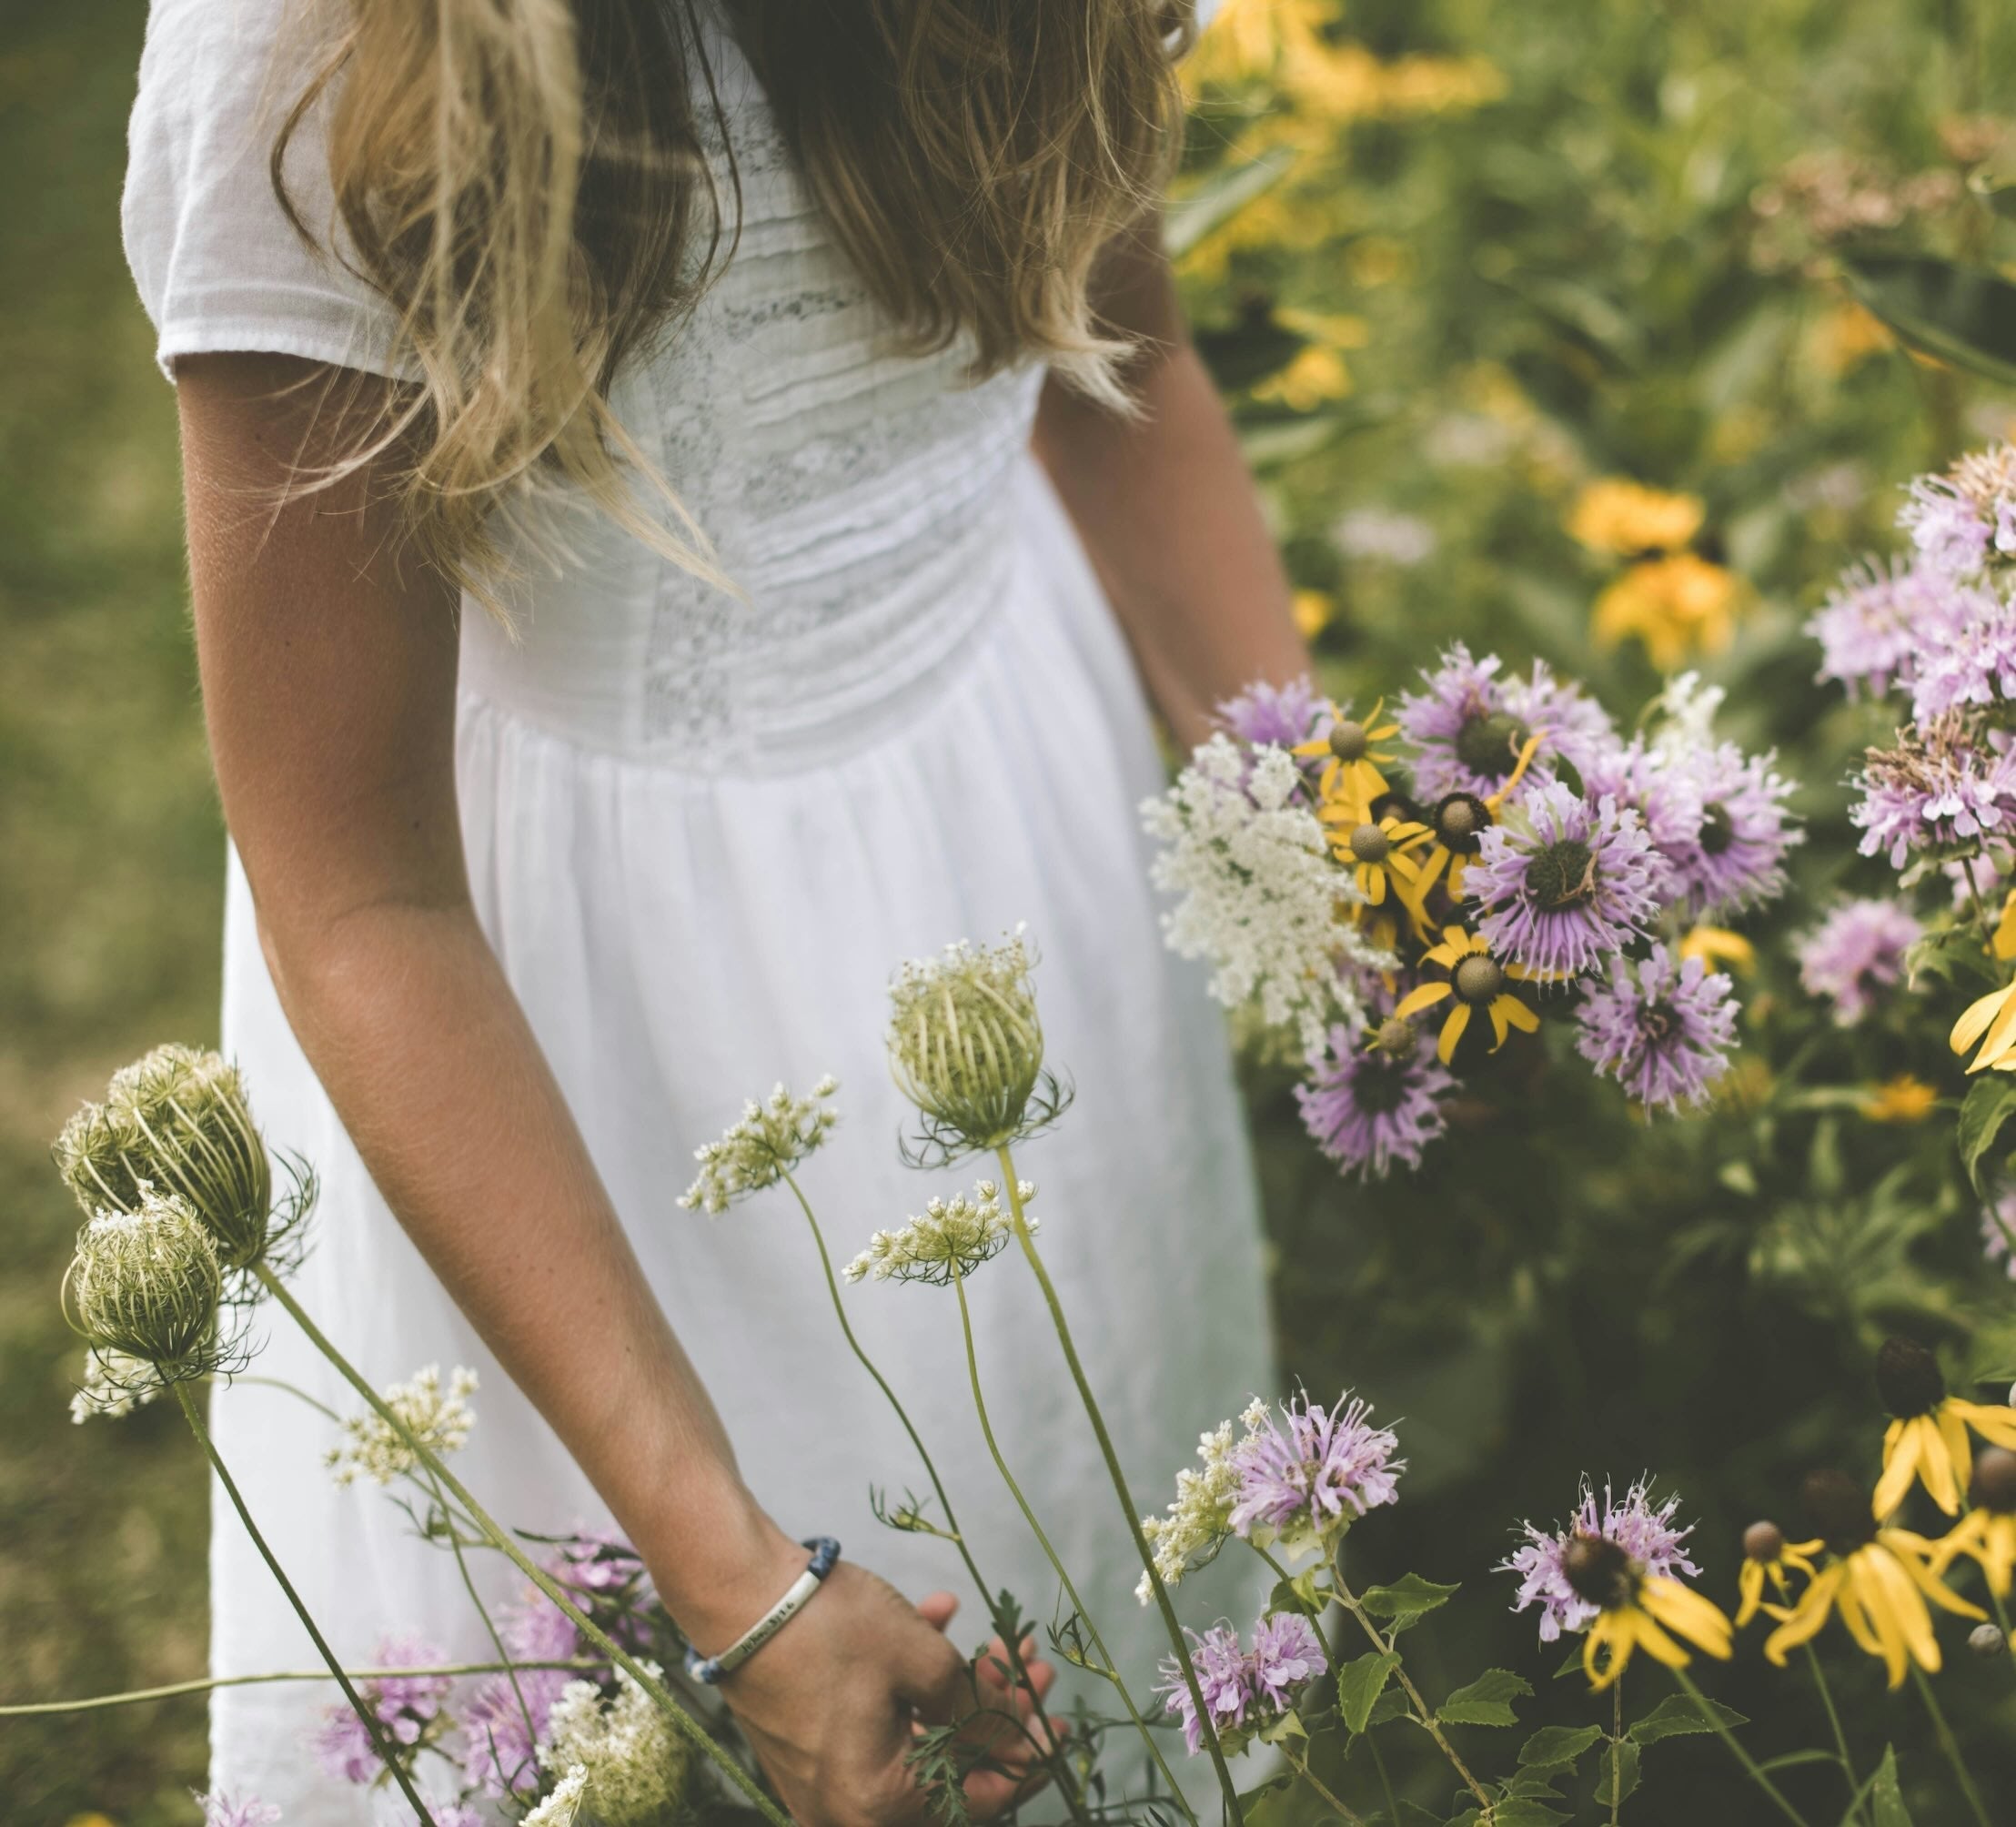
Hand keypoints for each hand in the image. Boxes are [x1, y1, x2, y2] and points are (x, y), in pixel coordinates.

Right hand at [709, 1557, 1062, 1825]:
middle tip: (1026, 1665)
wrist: (738, 1594)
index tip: (1057, 1721)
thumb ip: (975, 1709)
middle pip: (945, 1766)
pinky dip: (908, 1679)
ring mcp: (823, 1779)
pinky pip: (876, 1721)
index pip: (975, 1797)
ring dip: (955, 1687)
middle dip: (991, 1710)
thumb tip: (1011, 1740)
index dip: (1023, 1756)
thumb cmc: (829, 1629)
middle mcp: (846, 1808)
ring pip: (914, 1736)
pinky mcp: (808, 1744)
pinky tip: (936, 1617)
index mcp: (876, 1804)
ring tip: (991, 1638)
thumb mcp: (922, 1660)